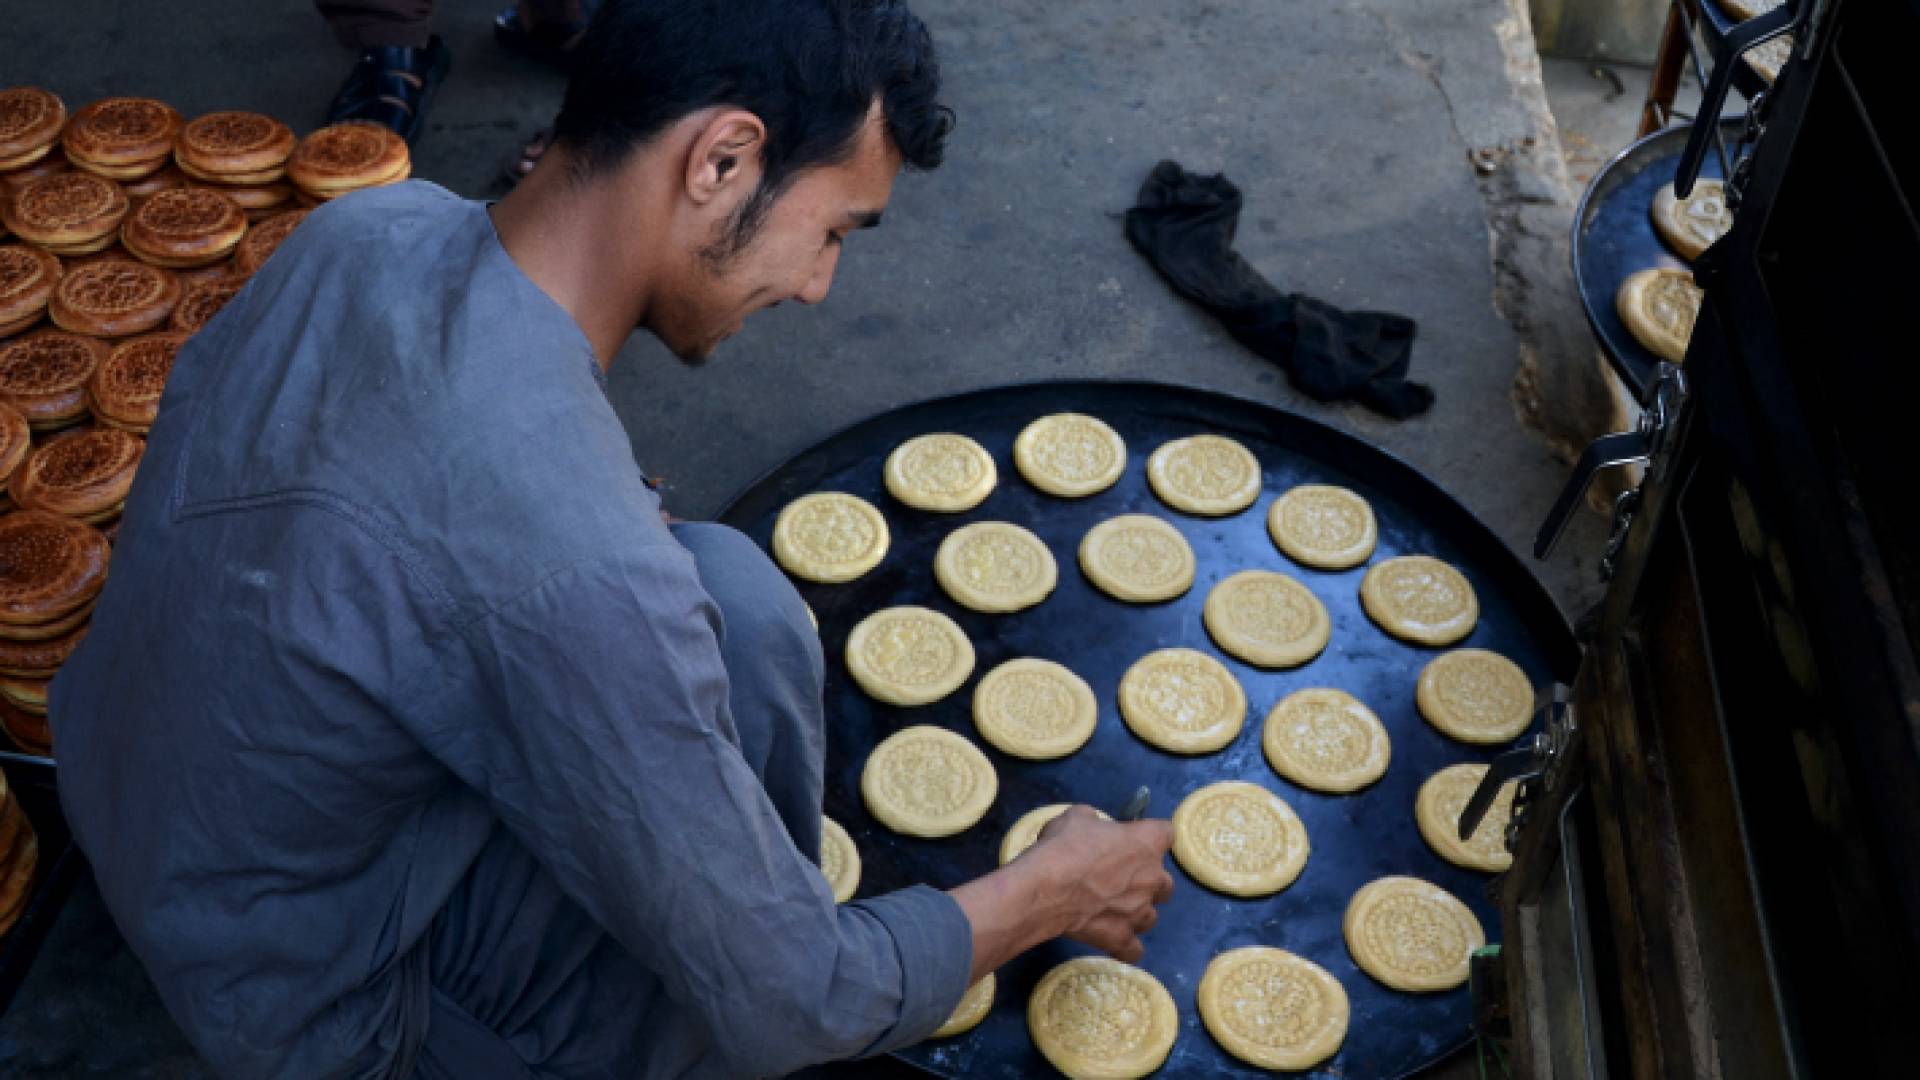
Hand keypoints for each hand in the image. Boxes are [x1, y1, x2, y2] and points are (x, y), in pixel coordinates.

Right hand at [1026, 806, 1174, 962]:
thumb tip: (1094, 827)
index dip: (1150, 835)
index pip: (1165, 832)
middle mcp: (1152, 878)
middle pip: (1166, 882)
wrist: (1047, 888)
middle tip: (1121, 879)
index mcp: (1146, 842)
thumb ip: (1094, 822)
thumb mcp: (1075, 817)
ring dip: (1136, 913)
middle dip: (1148, 881)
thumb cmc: (1064, 846)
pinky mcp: (1122, 938)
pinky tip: (1112, 939)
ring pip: (1150, 916)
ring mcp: (1140, 912)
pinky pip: (1133, 950)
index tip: (1133, 839)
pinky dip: (1125, 947)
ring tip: (1112, 910)